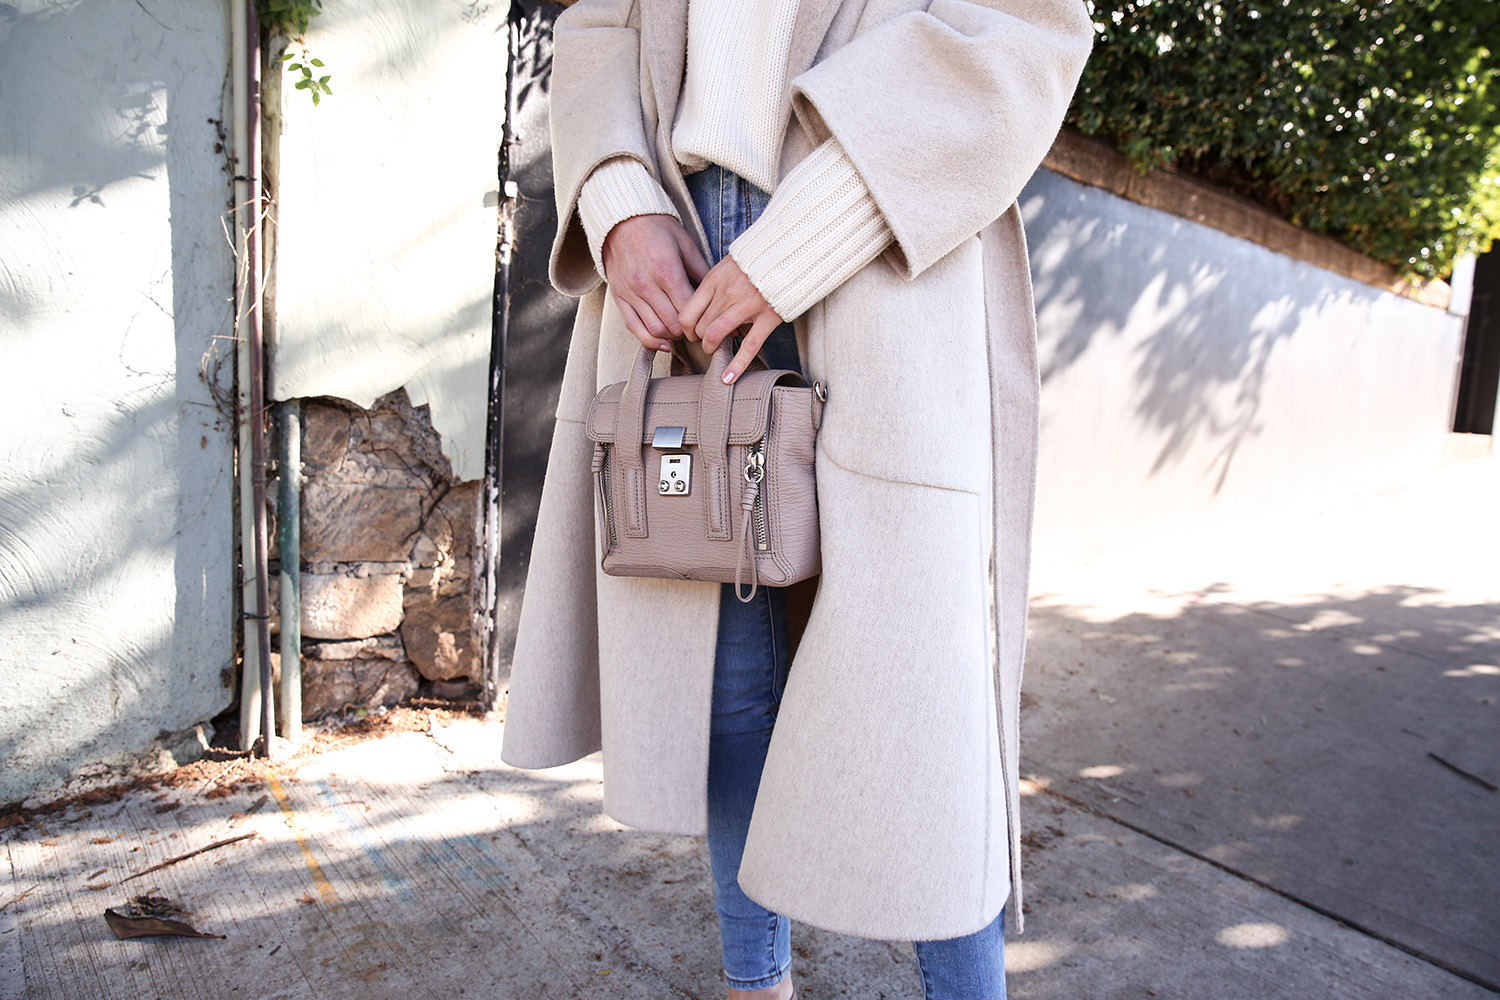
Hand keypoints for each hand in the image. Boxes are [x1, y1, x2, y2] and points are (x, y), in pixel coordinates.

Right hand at [601, 214, 710, 351]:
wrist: (622, 219)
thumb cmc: (657, 229)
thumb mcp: (686, 245)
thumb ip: (702, 272)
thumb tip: (720, 295)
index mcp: (667, 271)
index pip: (689, 310)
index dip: (703, 321)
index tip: (711, 322)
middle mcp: (646, 285)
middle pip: (673, 325)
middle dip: (690, 332)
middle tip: (700, 330)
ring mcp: (631, 293)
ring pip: (655, 329)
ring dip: (672, 336)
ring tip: (684, 332)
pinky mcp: (619, 297)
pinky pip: (633, 327)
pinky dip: (649, 340)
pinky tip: (663, 344)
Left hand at [679, 255, 784, 384]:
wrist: (790, 254)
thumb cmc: (756, 262)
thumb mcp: (727, 265)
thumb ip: (713, 286)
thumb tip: (700, 308)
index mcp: (715, 279)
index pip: (687, 312)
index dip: (686, 329)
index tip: (691, 333)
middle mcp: (728, 292)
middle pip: (701, 327)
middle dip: (700, 339)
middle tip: (706, 341)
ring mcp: (748, 305)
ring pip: (716, 335)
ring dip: (711, 348)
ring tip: (714, 350)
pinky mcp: (768, 317)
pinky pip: (748, 346)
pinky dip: (736, 365)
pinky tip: (728, 378)